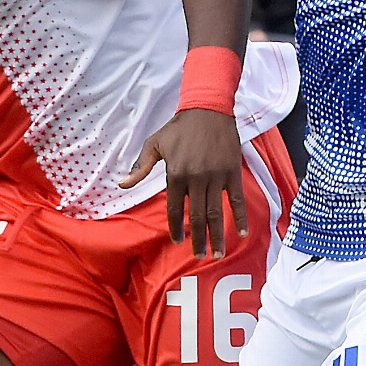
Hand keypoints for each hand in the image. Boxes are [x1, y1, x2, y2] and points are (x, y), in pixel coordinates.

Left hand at [119, 107, 246, 256]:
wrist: (208, 109)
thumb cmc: (179, 127)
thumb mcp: (155, 144)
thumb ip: (140, 167)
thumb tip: (123, 185)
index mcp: (176, 174)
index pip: (175, 209)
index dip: (176, 227)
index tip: (178, 241)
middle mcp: (196, 178)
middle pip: (197, 216)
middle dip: (198, 239)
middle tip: (199, 256)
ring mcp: (216, 176)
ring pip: (216, 212)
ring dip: (217, 235)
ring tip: (217, 253)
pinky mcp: (232, 172)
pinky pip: (237, 199)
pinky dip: (241, 217)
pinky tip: (242, 233)